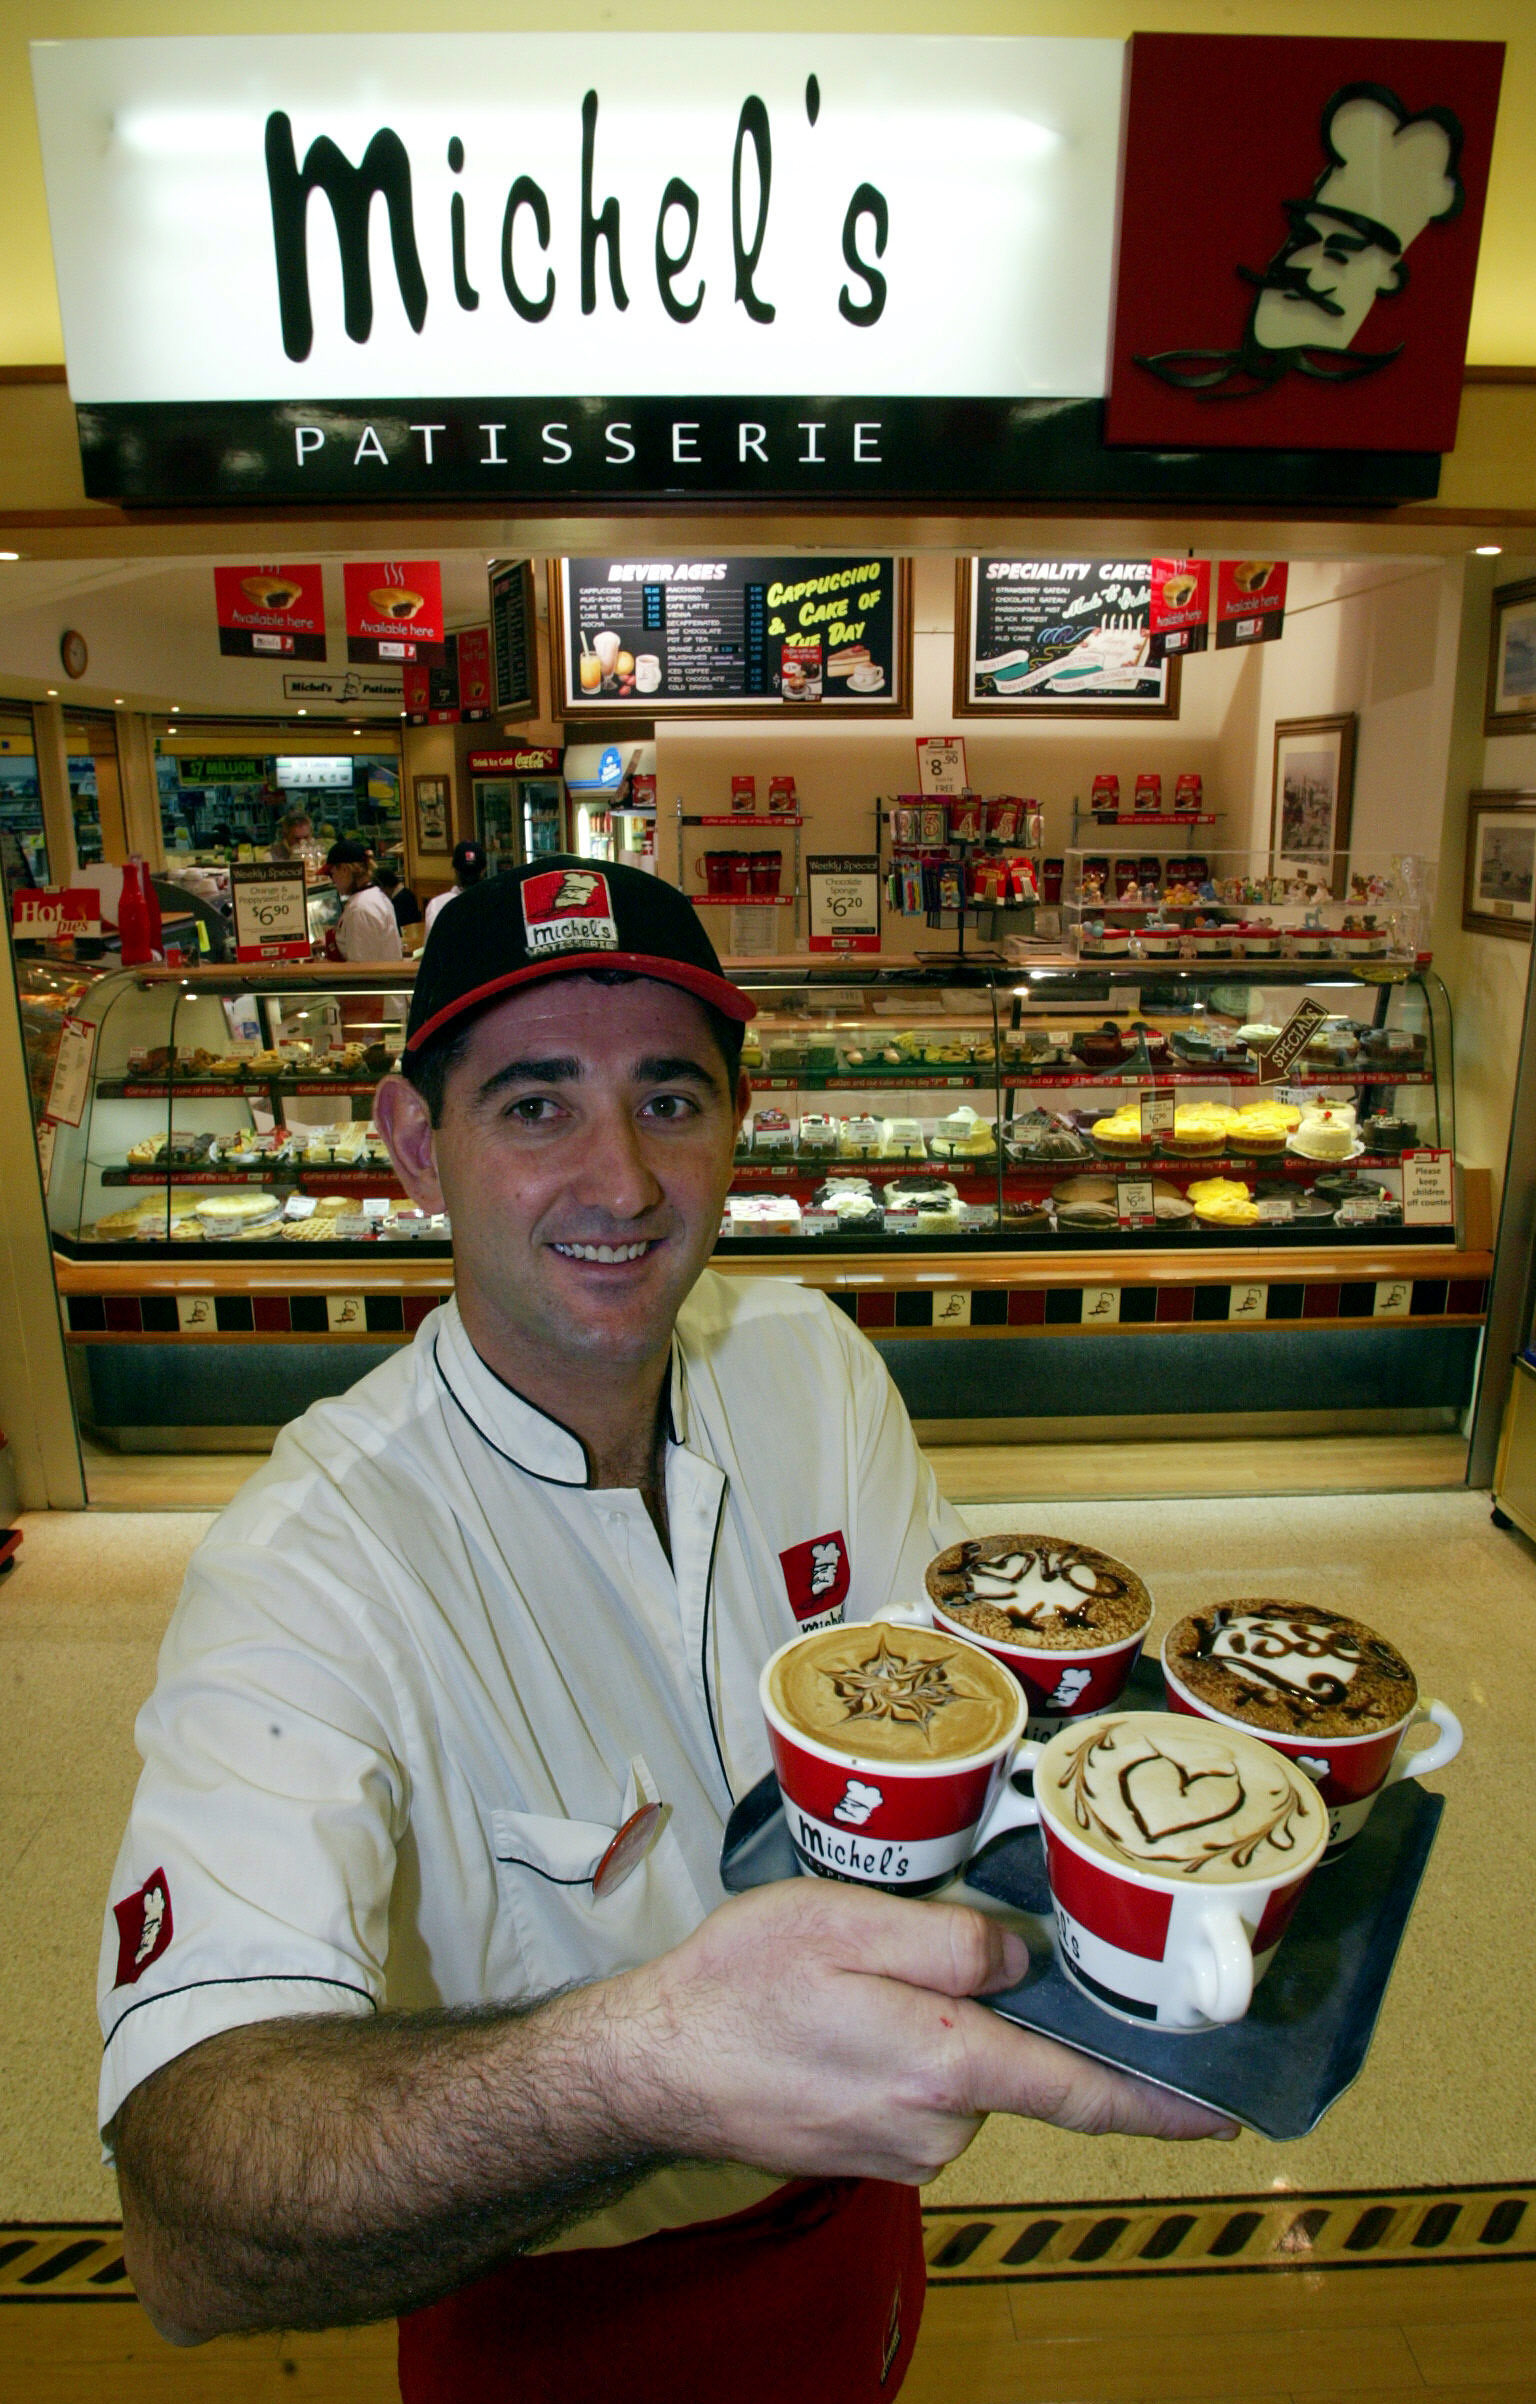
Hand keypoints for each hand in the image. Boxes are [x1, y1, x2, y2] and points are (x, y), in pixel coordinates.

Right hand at [617, 1879, 1235, 2184]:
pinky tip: (840, 2017)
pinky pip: (918, 2096)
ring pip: (962, 2077)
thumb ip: (952, 1943)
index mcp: (947, 2066)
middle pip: (1015, 2064)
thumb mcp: (846, 1922)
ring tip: (859, 1977)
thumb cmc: (741, 1982)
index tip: (1225, 2110)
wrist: (651, 2064)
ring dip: (941, 2031)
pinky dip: (905, 2054)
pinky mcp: (867, 2153)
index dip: (1160, 2102)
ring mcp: (901, 2150)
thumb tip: (1023, 1961)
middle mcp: (938, 2126)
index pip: (1083, 2095)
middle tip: (927, 1947)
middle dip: (1002, 2013)